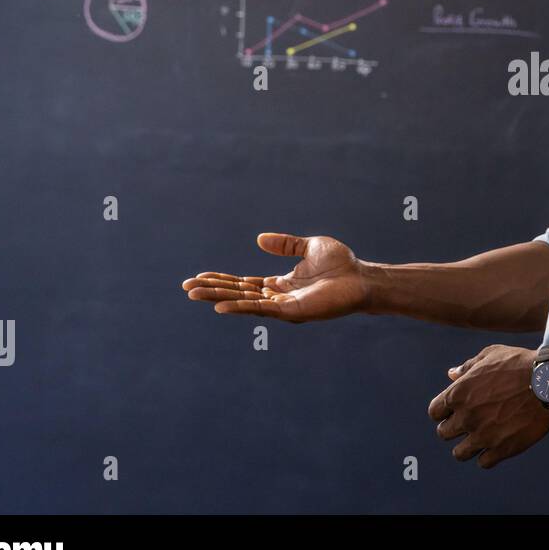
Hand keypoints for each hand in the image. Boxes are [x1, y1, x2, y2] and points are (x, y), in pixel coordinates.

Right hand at [181, 232, 372, 321]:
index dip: (222, 280)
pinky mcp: (292, 311)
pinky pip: (261, 310)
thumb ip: (285, 244)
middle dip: (212, 289)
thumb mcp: (309, 247)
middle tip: (186, 288)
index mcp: (280, 283)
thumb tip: (258, 238)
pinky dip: (240, 307)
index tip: (199, 277)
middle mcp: (278, 297)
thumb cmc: (342, 264)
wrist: (362, 277)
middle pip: (239, 293)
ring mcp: (284, 306)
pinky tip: (221, 305)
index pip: (244, 283)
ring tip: (194, 294)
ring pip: (245, 302)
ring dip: (219, 297)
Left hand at [428, 345, 548, 468]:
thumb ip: (467, 367)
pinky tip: (496, 444)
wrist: (548, 382)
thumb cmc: (519, 364)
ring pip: (460, 454)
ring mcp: (484, 436)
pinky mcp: (502, 449)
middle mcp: (466, 417)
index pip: (434, 412)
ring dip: (467, 446)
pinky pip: (484, 463)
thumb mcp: (490, 355)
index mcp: (458, 393)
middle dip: (453, 428)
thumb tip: (451, 375)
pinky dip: (488, 456)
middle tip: (468, 423)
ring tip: (479, 438)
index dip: (442, 411)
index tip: (453, 410)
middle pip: (444, 433)